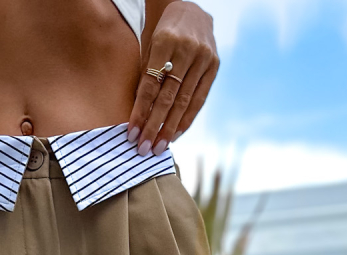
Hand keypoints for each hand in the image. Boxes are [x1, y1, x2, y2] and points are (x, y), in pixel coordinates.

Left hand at [127, 2, 219, 154]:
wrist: (190, 11)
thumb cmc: (162, 33)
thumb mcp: (149, 46)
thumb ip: (145, 75)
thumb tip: (137, 115)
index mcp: (165, 42)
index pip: (150, 85)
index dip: (140, 112)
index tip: (132, 134)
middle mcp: (187, 50)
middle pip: (168, 97)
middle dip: (154, 126)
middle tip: (144, 149)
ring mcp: (203, 58)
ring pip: (184, 101)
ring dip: (170, 128)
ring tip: (158, 147)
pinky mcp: (214, 65)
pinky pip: (199, 99)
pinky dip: (186, 119)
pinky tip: (175, 134)